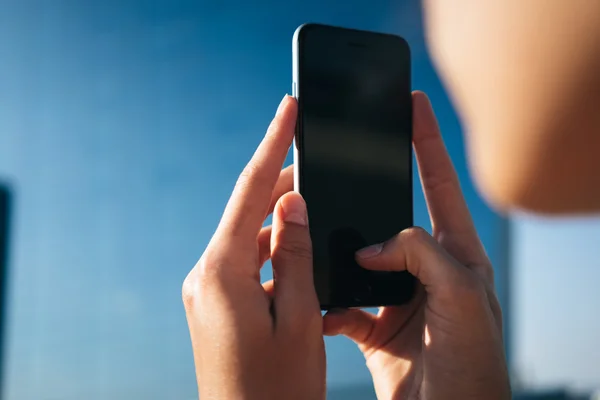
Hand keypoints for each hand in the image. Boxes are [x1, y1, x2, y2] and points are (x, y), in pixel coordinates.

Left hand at [182, 96, 324, 399]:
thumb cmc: (279, 389)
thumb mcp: (300, 318)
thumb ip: (296, 254)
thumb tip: (293, 202)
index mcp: (221, 275)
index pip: (250, 193)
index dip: (273, 145)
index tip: (289, 107)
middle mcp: (205, 276)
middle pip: (248, 212)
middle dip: (283, 184)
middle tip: (319, 157)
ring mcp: (207, 291)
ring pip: (250, 237)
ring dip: (282, 220)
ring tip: (318, 202)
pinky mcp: (216, 303)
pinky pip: (246, 261)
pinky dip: (274, 249)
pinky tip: (300, 249)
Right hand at [322, 92, 510, 399]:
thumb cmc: (473, 366)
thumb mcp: (462, 298)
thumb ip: (422, 255)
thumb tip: (373, 245)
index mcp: (458, 255)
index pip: (439, 184)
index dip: (426, 141)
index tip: (412, 103)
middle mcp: (426, 270)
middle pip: (391, 217)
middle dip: (366, 193)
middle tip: (340, 163)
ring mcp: (397, 296)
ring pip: (358, 258)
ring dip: (337, 253)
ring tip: (312, 237)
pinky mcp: (373, 324)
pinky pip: (341, 302)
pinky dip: (324, 302)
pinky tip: (313, 303)